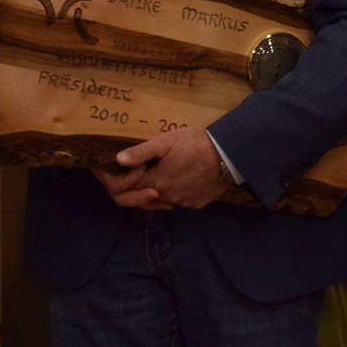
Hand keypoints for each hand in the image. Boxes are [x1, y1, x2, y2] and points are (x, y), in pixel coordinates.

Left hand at [107, 127, 229, 209]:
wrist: (229, 154)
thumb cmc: (196, 144)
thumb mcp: (166, 141)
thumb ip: (141, 152)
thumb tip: (118, 160)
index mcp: (156, 182)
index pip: (130, 189)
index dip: (129, 178)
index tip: (138, 165)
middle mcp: (167, 198)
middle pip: (146, 196)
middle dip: (145, 184)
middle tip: (154, 167)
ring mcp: (183, 203)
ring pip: (165, 199)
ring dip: (163, 189)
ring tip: (172, 171)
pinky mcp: (197, 204)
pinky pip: (182, 201)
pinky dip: (180, 192)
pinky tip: (187, 178)